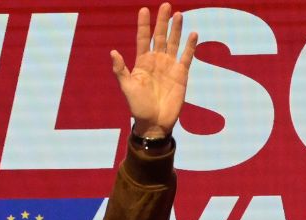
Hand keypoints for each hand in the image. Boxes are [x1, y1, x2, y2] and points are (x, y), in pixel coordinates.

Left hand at [110, 3, 197, 138]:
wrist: (154, 122)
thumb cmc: (138, 107)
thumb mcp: (127, 88)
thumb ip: (121, 70)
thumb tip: (113, 52)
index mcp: (142, 63)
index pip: (142, 39)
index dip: (143, 25)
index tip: (143, 10)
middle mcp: (156, 61)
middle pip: (159, 36)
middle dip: (162, 21)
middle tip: (165, 5)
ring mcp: (170, 66)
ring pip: (173, 42)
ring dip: (176, 29)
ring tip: (178, 14)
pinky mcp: (182, 73)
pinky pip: (187, 56)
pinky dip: (190, 46)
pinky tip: (193, 34)